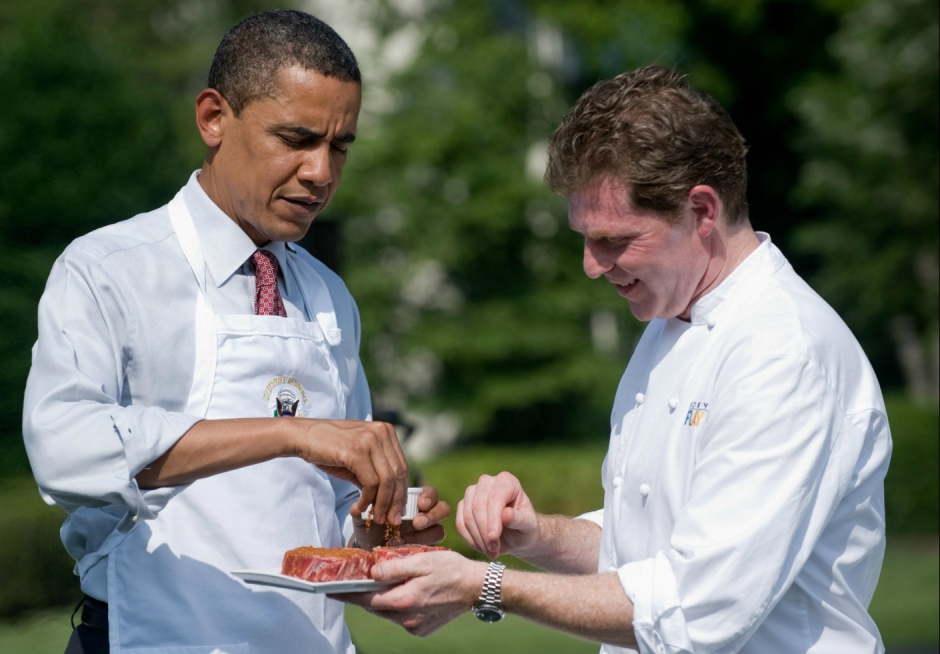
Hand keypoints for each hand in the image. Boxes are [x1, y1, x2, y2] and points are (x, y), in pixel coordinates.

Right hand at [294, 419, 407, 525]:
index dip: (402, 491)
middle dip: (395, 501)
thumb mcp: (359, 459)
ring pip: (387, 480)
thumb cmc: (330, 449)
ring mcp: (370, 440)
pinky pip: (371, 483)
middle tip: (391, 520)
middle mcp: (382, 432)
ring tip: (376, 518)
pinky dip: (368, 499)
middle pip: (398, 474)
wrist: (303, 437)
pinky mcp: (357, 451)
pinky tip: (359, 508)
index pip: (402, 466)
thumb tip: (390, 501)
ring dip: (383, 504)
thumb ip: (376, 474)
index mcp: (386, 431)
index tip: (398, 510)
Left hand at [331, 551, 486, 635]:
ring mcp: (415, 626)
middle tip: (357, 582)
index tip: (330, 592)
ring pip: (388, 612)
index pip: (366, 600)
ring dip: (384, 599)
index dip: (347, 595)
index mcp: (405, 600)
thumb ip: (394, 568)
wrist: (476, 587)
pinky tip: (407, 593)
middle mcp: (407, 618)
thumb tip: (371, 574)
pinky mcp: (422, 629)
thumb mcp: (422, 560)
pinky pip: (401, 617)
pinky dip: (398, 606)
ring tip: (387, 583)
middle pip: (376, 607)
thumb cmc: (450, 569)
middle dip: (366, 595)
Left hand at [352, 486, 449, 549]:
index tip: (420, 503)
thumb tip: (356, 508)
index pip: (430, 494)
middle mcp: (424, 517)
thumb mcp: (364, 520)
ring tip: (414, 535)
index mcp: (413, 503)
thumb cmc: (370, 531)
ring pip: (441, 528)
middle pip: (442, 508)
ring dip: (430, 532)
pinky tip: (409, 547)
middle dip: (433, 514)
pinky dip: (425, 546)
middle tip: (417, 521)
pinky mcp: (425, 551)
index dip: (429, 496)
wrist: (369, 553)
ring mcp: (426, 535)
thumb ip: (361, 513)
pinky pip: (433, 548)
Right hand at [456, 472, 538, 557]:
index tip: (494, 539)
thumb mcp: (529, 527)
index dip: (492, 519)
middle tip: (494, 551)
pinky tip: (483, 548)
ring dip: (478, 539)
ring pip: (467, 516)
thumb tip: (506, 514)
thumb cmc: (525, 529)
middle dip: (484, 532)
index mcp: (506, 481)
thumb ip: (520, 520)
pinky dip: (470, 540)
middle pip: (477, 506)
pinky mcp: (463, 505)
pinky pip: (460, 524)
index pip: (495, 498)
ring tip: (492, 552)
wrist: (515, 535)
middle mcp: (487, 482)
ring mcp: (472, 492)